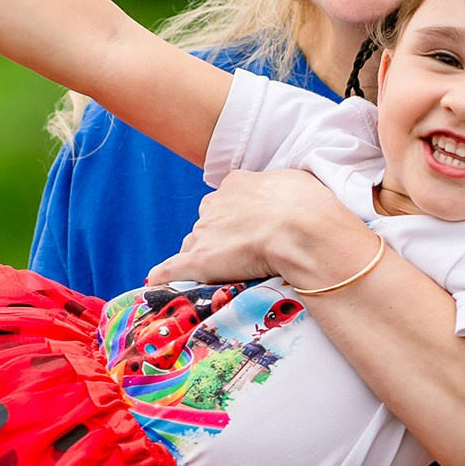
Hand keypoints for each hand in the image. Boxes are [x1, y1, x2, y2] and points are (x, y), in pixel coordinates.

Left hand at [146, 167, 333, 286]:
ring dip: (206, 256)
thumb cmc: (307, 207)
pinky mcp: (199, 259)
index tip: (251, 229)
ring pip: (195, 244)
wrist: (300, 230)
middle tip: (244, 252)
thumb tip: (285, 193)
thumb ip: (282, 189)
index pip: (227, 201)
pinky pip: (173, 268)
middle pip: (208, 223)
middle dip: (220, 237)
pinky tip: (157, 282)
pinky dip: (165, 275)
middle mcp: (215, 204)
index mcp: (238, 184)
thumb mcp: (296, 183)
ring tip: (226, 273)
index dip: (237, 217)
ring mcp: (205, 232)